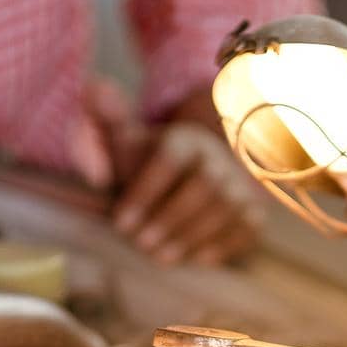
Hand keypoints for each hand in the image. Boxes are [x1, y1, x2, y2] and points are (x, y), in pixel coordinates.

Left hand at [81, 82, 264, 264]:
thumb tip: (93, 86)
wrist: (191, 181)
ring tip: (160, 257)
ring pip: (226, 208)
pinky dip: (222, 245)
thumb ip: (106, 119)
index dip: (146, 192)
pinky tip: (195, 260)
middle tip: (141, 244)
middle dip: (171, 217)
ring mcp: (240, 187)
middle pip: (204, 185)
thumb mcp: (126, 142)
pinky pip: (245, 229)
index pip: (170, 159)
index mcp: (187, 139)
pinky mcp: (252, 214)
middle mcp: (220, 159)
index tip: (120, 223)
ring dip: (192, 235)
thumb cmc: (149, 167)